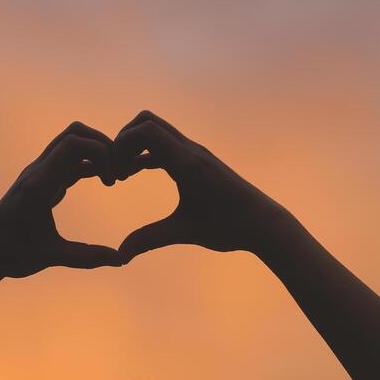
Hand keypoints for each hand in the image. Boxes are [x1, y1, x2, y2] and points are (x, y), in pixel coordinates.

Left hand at [0, 123, 122, 279]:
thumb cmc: (13, 256)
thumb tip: (122, 260)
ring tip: (111, 179)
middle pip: (74, 133)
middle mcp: (37, 172)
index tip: (113, 182)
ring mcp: (37, 173)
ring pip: (70, 142)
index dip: (102, 154)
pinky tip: (101, 181)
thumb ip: (88, 257)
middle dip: (102, 145)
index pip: (74, 144)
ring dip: (95, 152)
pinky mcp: (40, 180)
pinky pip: (67, 158)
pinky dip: (88, 162)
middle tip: (117, 173)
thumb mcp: (52, 257)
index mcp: (39, 185)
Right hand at [113, 111, 279, 260]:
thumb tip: (120, 257)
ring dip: (134, 146)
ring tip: (123, 176)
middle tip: (116, 171)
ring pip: (156, 131)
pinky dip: (146, 153)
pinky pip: (165, 145)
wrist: (262, 223)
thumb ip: (149, 240)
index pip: (146, 130)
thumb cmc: (228, 227)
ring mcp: (195, 153)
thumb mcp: (185, 232)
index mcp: (187, 163)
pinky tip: (136, 174)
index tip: (117, 176)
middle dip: (124, 141)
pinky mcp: (197, 161)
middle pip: (147, 121)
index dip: (121, 146)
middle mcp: (191, 151)